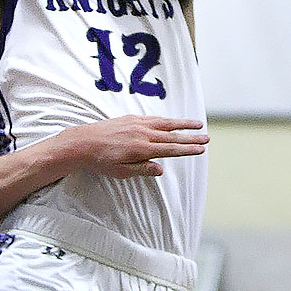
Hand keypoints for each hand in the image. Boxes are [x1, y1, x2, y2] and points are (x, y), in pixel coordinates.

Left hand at [70, 115, 207, 177]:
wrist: (82, 142)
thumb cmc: (100, 160)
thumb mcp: (121, 172)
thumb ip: (142, 169)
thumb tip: (161, 170)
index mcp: (142, 148)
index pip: (170, 149)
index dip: (187, 149)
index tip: (201, 149)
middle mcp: (142, 133)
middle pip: (172, 136)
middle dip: (191, 137)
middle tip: (207, 139)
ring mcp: (137, 123)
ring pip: (165, 123)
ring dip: (182, 124)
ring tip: (197, 124)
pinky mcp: (130, 118)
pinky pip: (153, 118)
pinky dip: (166, 120)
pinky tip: (172, 122)